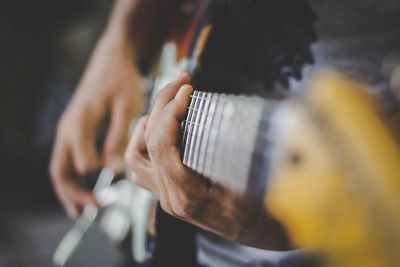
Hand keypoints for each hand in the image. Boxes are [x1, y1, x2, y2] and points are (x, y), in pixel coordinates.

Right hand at [50, 32, 142, 217]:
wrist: (112, 60)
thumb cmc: (122, 81)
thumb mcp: (127, 106)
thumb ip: (118, 137)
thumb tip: (112, 169)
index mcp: (81, 123)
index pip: (83, 161)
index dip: (100, 173)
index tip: (118, 178)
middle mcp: (68, 129)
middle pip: (61, 170)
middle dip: (75, 194)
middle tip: (95, 209)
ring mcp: (67, 130)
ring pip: (60, 167)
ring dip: (69, 190)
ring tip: (82, 211)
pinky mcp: (73, 130)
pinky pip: (67, 160)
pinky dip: (73, 178)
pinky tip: (85, 190)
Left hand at [125, 71, 290, 249]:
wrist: (254, 230)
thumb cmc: (257, 209)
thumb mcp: (250, 180)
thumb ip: (236, 153)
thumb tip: (236, 115)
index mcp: (188, 195)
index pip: (162, 146)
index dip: (171, 112)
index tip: (186, 90)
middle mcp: (170, 197)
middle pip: (147, 143)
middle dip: (161, 106)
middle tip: (179, 82)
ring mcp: (165, 195)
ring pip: (135, 156)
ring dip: (146, 125)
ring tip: (166, 104)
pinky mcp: (167, 191)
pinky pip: (142, 167)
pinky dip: (145, 142)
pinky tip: (161, 129)